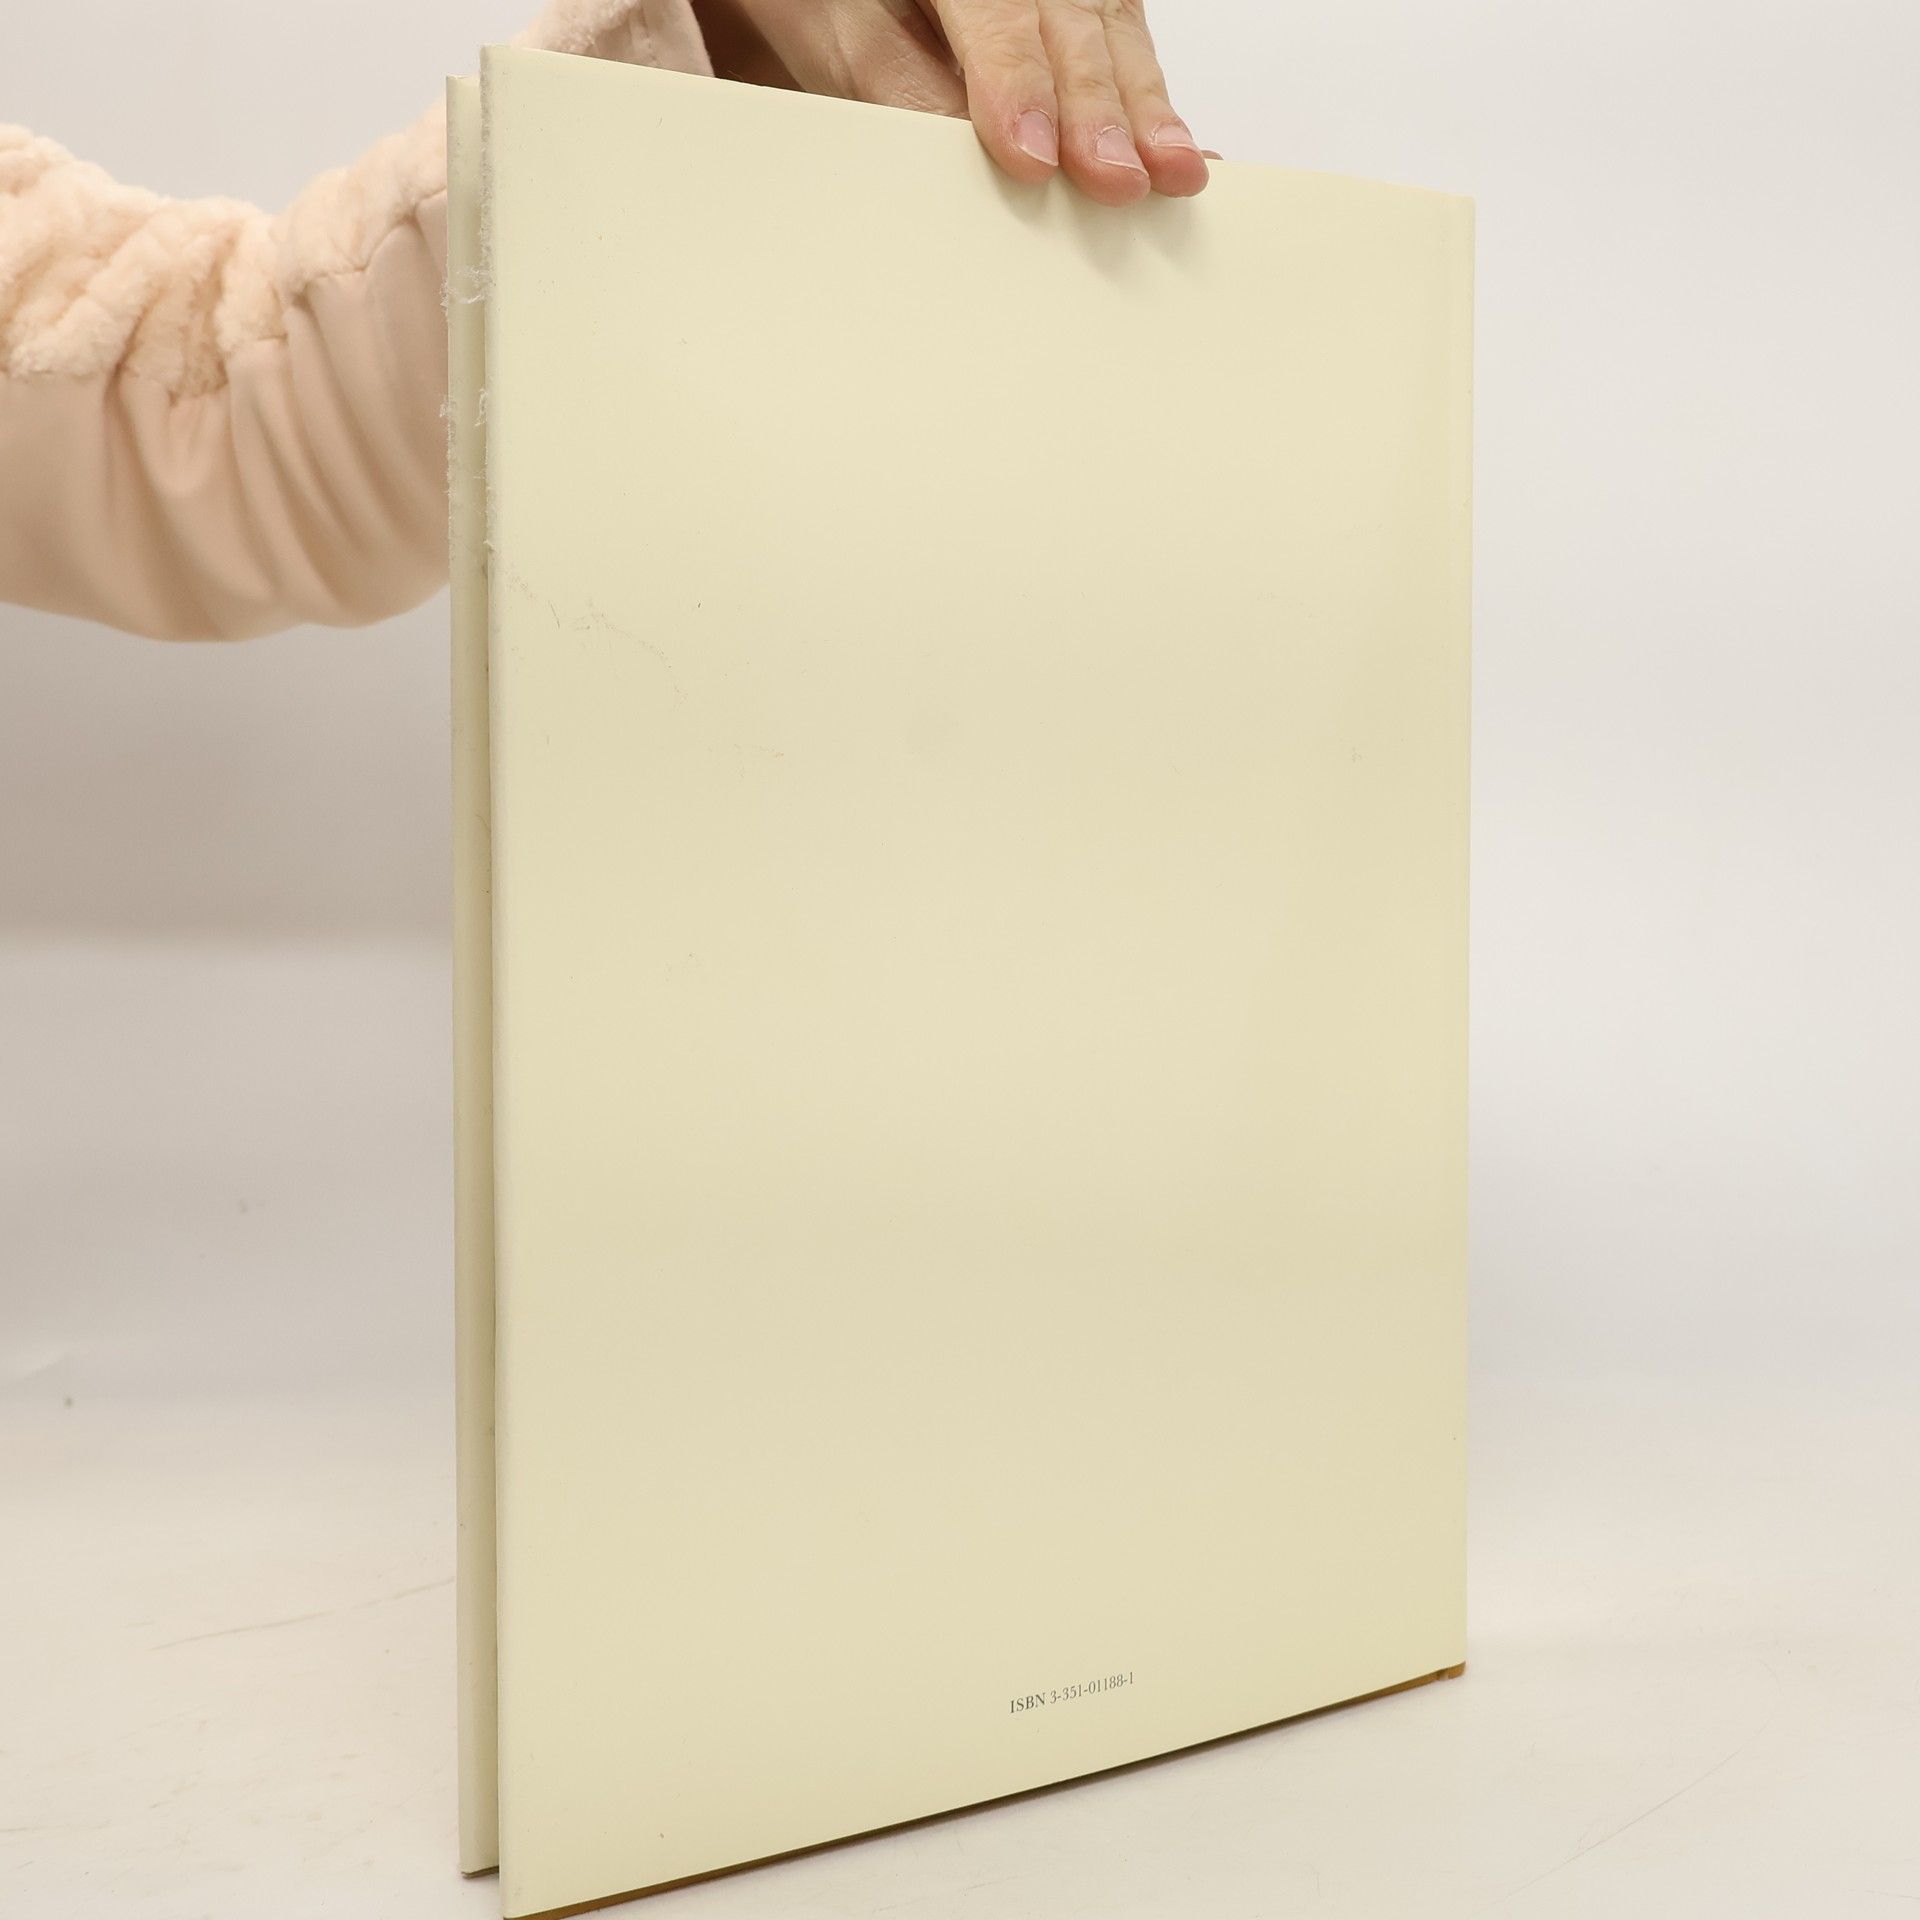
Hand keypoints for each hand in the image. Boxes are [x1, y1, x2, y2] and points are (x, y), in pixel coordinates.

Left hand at [691, 0, 1205, 203]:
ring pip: (1114, 29)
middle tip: (1118, 179)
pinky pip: (1126, 40)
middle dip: (1099, 109)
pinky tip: (1179, 148)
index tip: (1032, 156)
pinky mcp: (1085, 0)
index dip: (1018, 86)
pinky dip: (1149, 99)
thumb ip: (903, 91)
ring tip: (1172, 172)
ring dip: (1145, 109)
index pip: (997, 17)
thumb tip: (967, 162)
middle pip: (1073, 23)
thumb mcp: (837, 36)